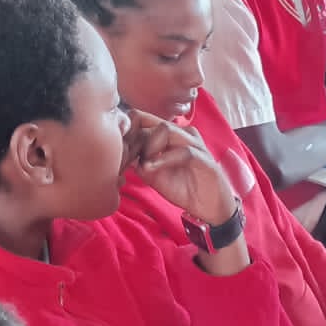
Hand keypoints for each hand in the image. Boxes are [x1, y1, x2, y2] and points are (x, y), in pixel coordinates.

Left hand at [126, 110, 235, 224]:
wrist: (209, 206)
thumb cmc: (182, 188)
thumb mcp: (153, 175)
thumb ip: (139, 162)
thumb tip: (122, 155)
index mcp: (167, 134)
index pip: (140, 119)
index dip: (126, 131)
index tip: (116, 151)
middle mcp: (179, 132)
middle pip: (149, 120)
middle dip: (133, 138)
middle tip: (125, 158)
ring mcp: (192, 142)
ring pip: (165, 129)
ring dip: (148, 146)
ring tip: (142, 164)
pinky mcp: (203, 157)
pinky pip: (182, 151)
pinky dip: (163, 159)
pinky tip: (151, 169)